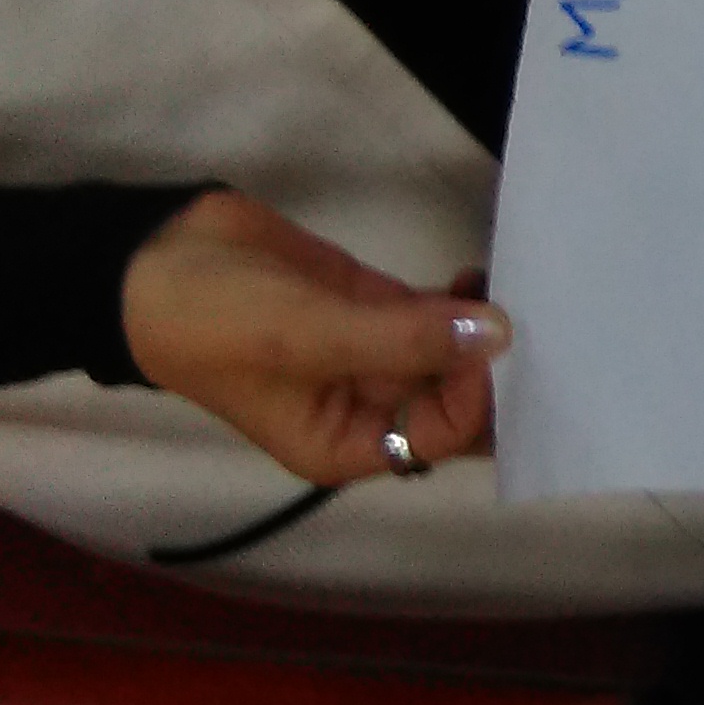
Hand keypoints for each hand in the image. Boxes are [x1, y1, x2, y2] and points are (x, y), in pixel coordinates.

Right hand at [120, 192, 509, 488]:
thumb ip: (401, 338)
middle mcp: (371, 411)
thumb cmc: (214, 318)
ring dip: (491, 326)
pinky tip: (488, 270)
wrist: (156, 258)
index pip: (442, 435)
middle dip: (501, 367)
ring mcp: (379, 356)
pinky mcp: (381, 309)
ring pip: (459, 354)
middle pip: (462, 402)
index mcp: (346, 446)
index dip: (479, 394)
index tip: (500, 337)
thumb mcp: (303, 335)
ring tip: (525, 283)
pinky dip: (468, 298)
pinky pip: (442, 314)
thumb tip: (495, 335)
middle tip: (547, 313)